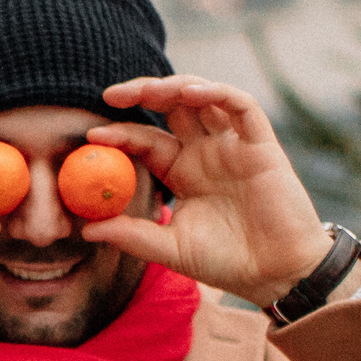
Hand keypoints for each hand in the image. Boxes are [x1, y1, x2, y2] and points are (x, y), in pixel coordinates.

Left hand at [82, 75, 331, 308]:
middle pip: (171, 107)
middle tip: (110, 94)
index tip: (91, 137)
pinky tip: (191, 93)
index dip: (120, 134)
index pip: (146, 141)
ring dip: (175, 86)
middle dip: (142, 93)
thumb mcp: (169, 248)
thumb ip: (132, 235)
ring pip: (203, 97)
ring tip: (148, 89)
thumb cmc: (225, 262)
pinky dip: (217, 92)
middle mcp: (205, 152)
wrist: (274, 275)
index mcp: (182, 172)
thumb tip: (85, 230)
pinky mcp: (261, 144)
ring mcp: (233, 145)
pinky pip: (241, 106)